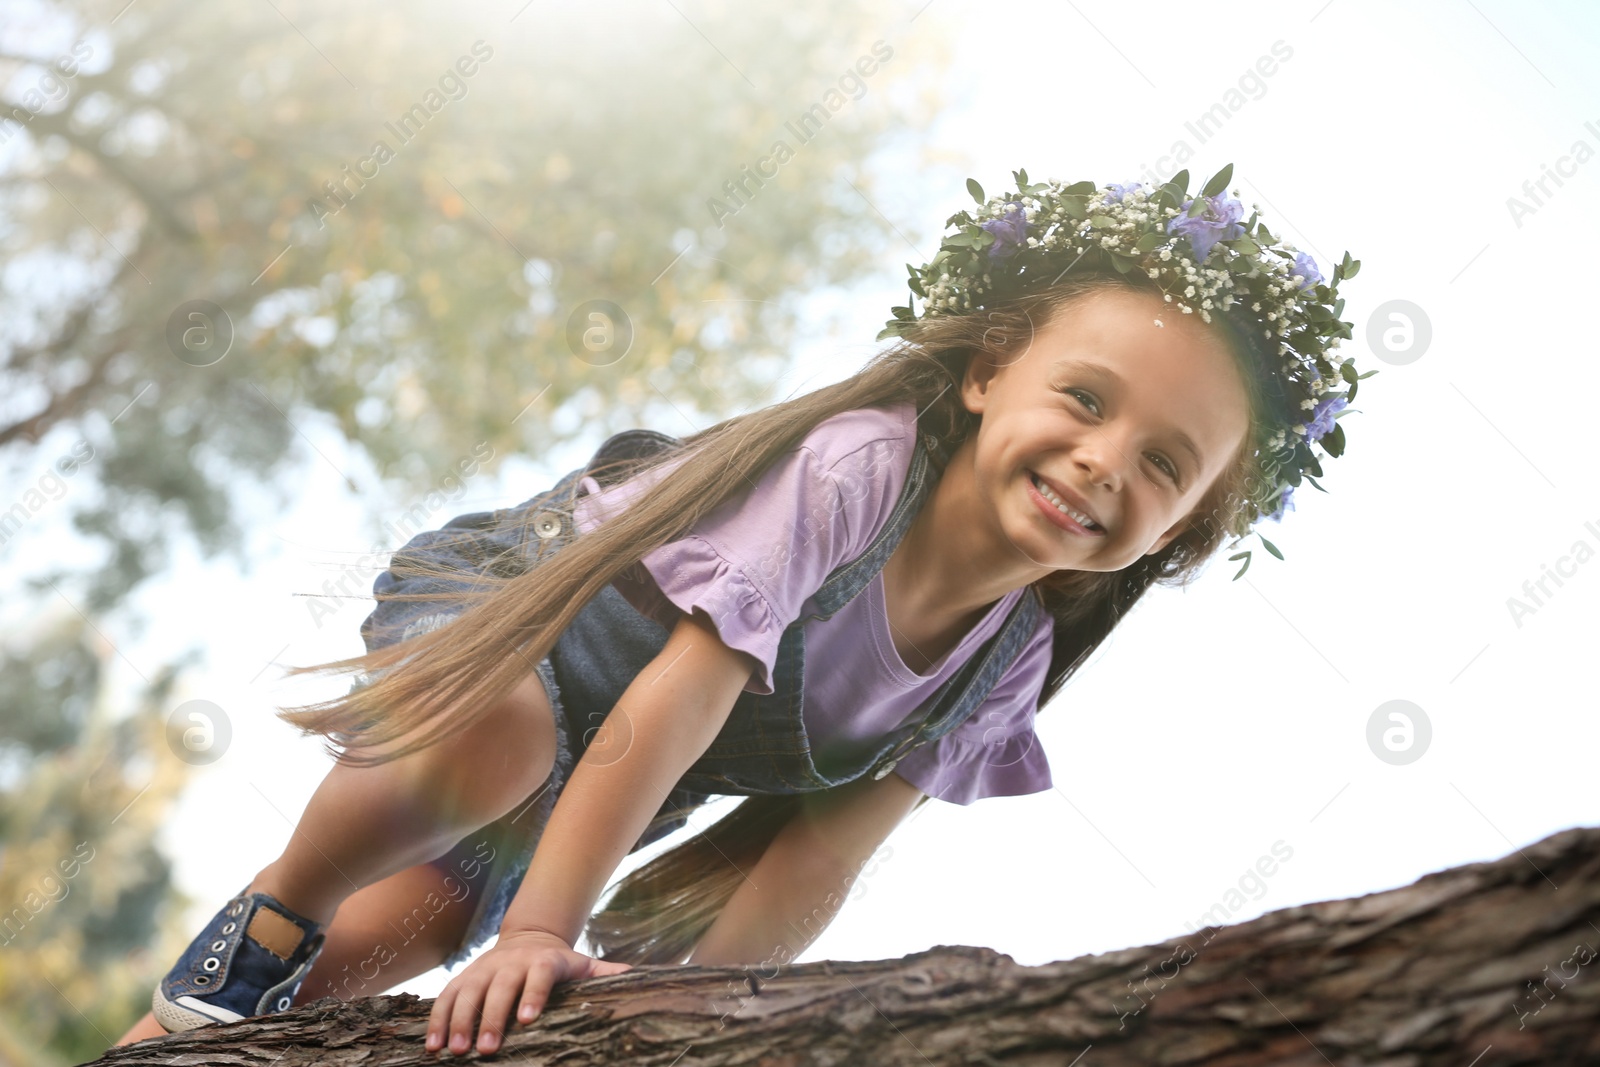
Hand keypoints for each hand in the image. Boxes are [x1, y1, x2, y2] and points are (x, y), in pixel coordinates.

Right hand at [425, 928, 632, 1054]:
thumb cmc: (558, 962)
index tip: (528, 1019)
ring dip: (458, 1022)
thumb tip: (634, 975)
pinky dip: (438, 1020)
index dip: (533, 994)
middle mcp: (510, 963)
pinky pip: (446, 998)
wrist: (528, 938)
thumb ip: (604, 971)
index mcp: (542, 961)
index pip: (540, 975)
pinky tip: (433, 1046)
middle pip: (499, 988)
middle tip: (487, 1049)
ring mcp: (483, 969)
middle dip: (491, 1018)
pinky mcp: (463, 978)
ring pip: (467, 993)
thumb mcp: (582, 964)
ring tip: (456, 1051)